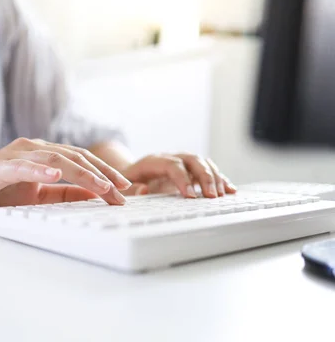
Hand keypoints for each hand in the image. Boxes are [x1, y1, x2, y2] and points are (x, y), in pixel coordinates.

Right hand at [0, 138, 132, 212]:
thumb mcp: (36, 196)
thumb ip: (62, 194)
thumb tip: (93, 196)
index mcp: (43, 154)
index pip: (81, 161)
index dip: (104, 173)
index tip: (124, 190)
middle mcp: (33, 148)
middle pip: (75, 157)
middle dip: (102, 174)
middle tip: (123, 191)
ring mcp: (17, 153)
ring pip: (56, 158)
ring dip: (82, 173)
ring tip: (102, 187)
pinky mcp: (0, 165)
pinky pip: (24, 165)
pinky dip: (41, 170)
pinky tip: (56, 175)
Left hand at [120, 154, 236, 198]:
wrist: (133, 173)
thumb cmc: (128, 181)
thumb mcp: (124, 185)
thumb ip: (132, 189)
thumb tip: (144, 190)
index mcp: (154, 161)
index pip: (172, 165)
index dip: (183, 179)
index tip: (190, 196)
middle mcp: (172, 157)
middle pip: (193, 160)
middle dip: (204, 177)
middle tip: (212, 196)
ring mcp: (183, 162)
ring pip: (204, 163)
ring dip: (215, 178)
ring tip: (222, 195)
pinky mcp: (191, 170)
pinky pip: (209, 170)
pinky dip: (220, 179)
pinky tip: (230, 190)